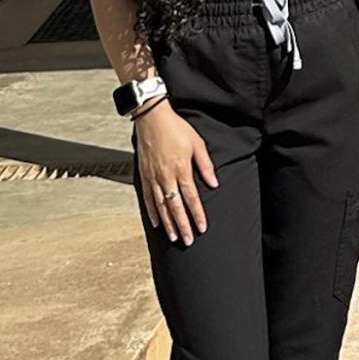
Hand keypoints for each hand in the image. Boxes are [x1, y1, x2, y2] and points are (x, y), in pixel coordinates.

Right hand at [135, 105, 217, 243]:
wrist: (152, 119)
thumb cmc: (176, 129)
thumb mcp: (197, 143)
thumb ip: (205, 165)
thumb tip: (214, 183)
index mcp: (181, 169)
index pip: (191, 197)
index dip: (197, 214)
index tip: (202, 228)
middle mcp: (166, 176)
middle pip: (176, 207)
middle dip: (183, 225)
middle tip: (188, 241)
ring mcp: (153, 177)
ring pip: (161, 206)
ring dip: (168, 223)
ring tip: (174, 236)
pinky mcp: (144, 175)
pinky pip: (148, 198)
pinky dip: (153, 212)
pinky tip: (157, 222)